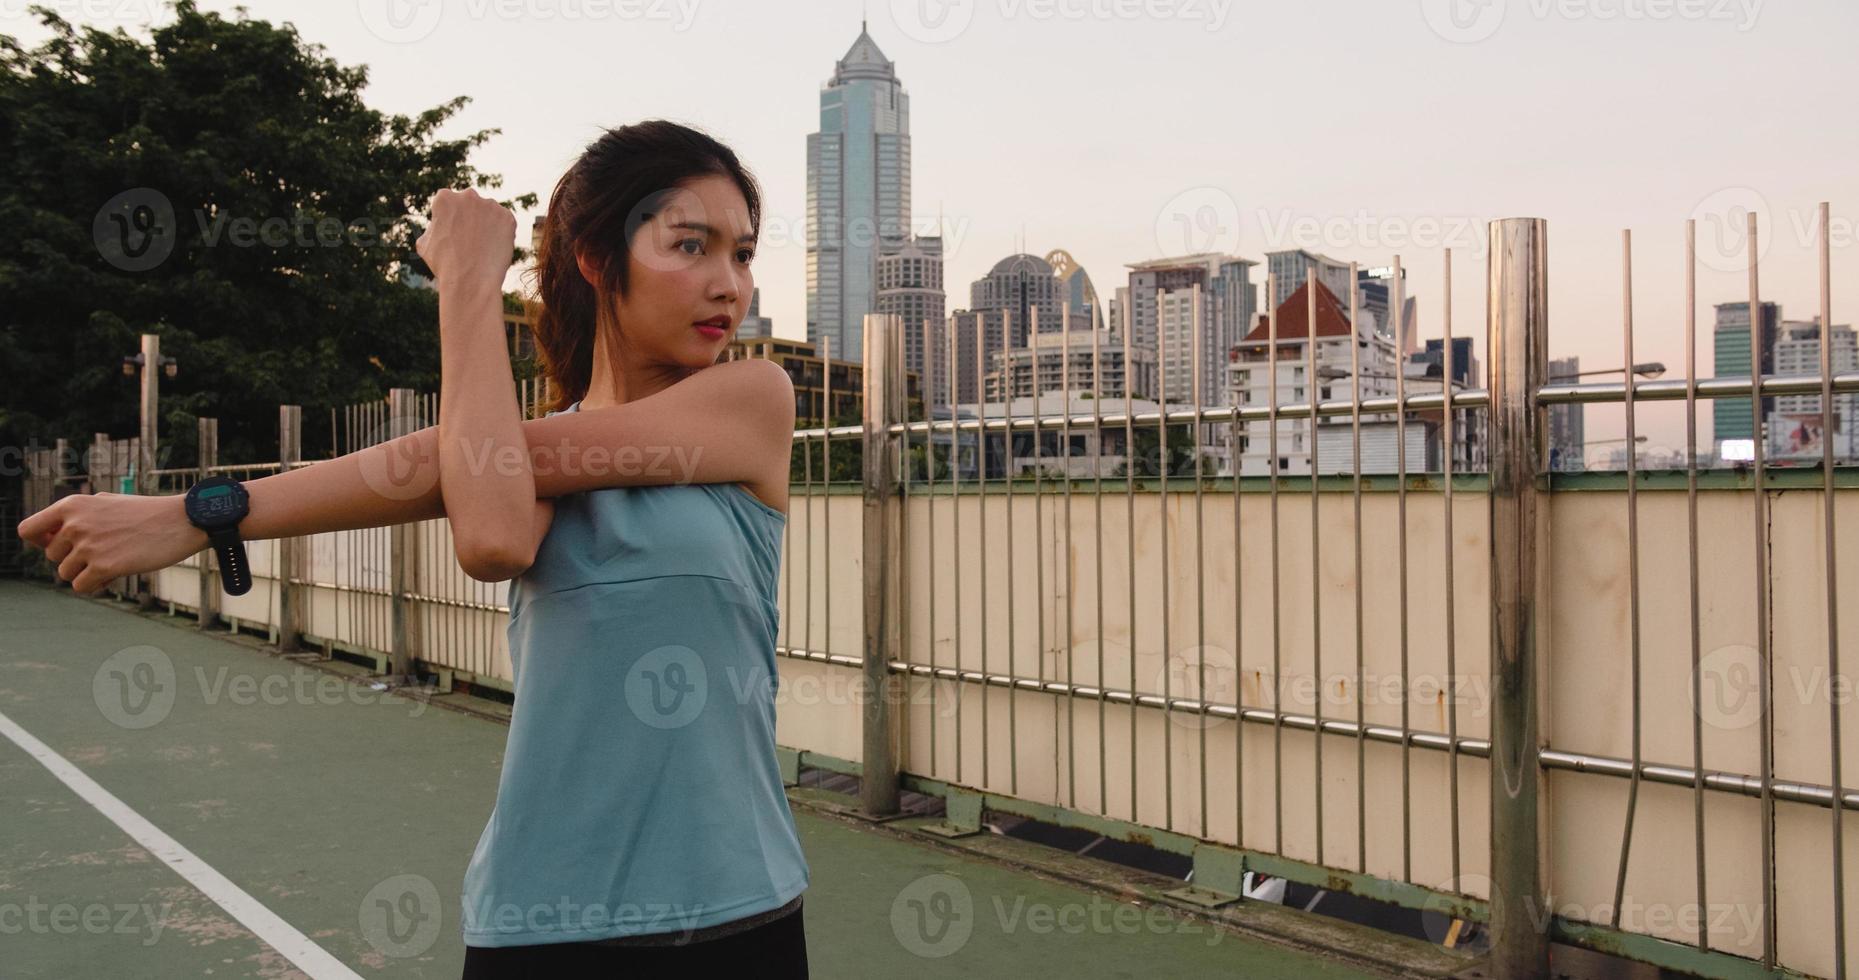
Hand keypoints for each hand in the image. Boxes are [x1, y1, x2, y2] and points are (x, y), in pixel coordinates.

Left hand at [16, 493, 207, 594]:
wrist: (183, 520)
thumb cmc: (146, 512)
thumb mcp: (106, 502)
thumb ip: (76, 515)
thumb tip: (47, 536)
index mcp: (72, 505)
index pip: (28, 530)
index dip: (40, 541)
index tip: (60, 544)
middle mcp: (75, 524)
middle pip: (52, 557)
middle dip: (74, 559)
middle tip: (103, 552)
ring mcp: (89, 546)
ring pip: (66, 574)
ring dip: (86, 572)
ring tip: (113, 560)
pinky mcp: (105, 567)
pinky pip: (81, 587)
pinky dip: (96, 585)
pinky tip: (115, 574)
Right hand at [414, 187, 516, 291]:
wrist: (470, 280)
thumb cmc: (444, 264)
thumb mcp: (424, 243)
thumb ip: (433, 227)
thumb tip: (438, 223)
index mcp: (445, 198)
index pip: (448, 203)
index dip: (450, 220)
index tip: (452, 234)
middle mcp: (468, 196)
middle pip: (469, 204)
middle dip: (469, 218)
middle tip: (469, 240)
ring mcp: (490, 206)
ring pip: (488, 212)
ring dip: (486, 224)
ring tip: (481, 247)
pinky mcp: (508, 218)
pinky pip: (504, 223)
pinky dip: (501, 233)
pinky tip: (493, 248)